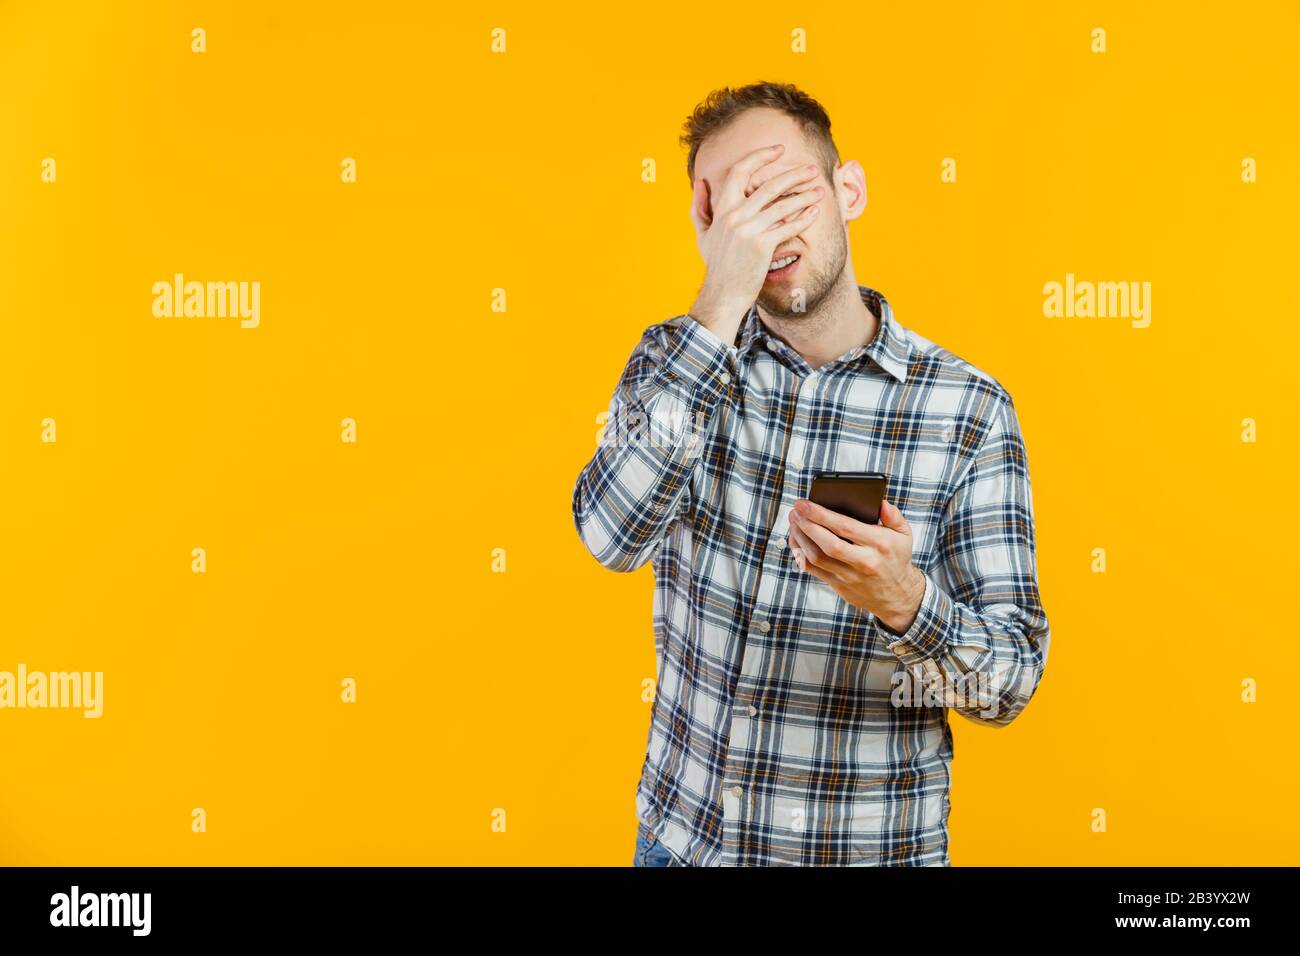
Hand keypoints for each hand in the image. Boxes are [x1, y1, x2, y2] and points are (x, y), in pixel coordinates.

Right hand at [687, 143, 823, 343]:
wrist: (722, 294)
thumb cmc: (716, 265)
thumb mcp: (704, 234)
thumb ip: (700, 207)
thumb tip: (701, 183)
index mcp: (723, 208)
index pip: (740, 171)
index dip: (760, 156)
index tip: (778, 150)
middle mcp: (735, 215)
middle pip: (769, 185)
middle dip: (793, 175)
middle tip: (810, 170)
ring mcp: (749, 230)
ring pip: (782, 205)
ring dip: (804, 196)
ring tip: (819, 190)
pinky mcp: (762, 246)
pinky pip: (788, 227)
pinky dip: (803, 219)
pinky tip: (815, 213)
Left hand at [786, 497, 925, 632]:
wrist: (898, 595)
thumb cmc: (896, 558)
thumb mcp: (904, 535)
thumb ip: (894, 517)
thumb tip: (881, 503)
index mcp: (879, 544)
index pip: (846, 527)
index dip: (821, 514)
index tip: (805, 503)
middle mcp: (864, 561)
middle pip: (828, 543)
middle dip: (807, 525)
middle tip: (795, 511)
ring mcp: (850, 576)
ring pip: (817, 557)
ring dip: (800, 538)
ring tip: (793, 522)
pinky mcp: (839, 586)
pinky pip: (814, 569)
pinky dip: (801, 554)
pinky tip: (796, 540)